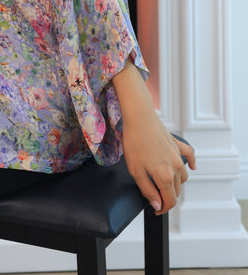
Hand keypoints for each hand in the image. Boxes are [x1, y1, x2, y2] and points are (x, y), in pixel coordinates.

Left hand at [112, 61, 196, 213]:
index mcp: (165, 176)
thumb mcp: (136, 171)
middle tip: (155, 197)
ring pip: (182, 177)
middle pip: (176, 191)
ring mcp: (179, 155)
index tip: (155, 210)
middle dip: (167, 197)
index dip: (163, 209)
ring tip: (163, 183)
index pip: (170, 201)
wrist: (139, 117)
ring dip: (175, 183)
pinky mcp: (178, 144)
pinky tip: (191, 166)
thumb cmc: (134, 142)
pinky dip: (192, 163)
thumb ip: (148, 190)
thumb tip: (158, 204)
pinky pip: (190, 155)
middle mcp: (176, 167)